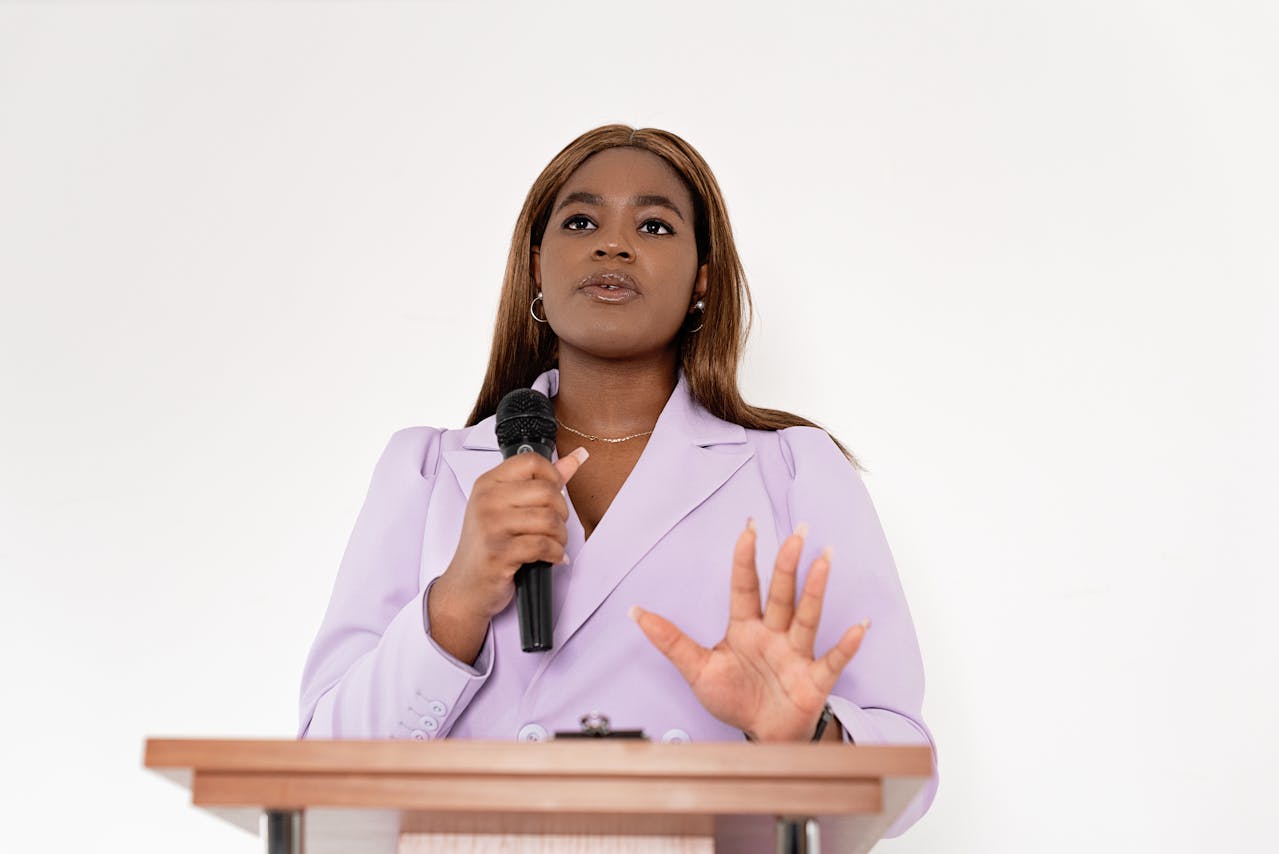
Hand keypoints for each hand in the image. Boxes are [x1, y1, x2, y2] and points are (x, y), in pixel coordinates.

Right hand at [428, 447, 588, 661]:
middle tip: (555, 527)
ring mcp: (490, 526)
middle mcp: (486, 500)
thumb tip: (577, 457)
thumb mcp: (509, 507)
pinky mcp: (498, 552)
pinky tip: (551, 558)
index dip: (553, 476)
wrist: (466, 587)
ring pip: (549, 519)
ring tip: (554, 545)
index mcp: (488, 483)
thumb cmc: (489, 545)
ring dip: (561, 537)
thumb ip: (543, 481)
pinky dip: (555, 554)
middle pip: (547, 491)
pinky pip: (543, 545)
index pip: (532, 461)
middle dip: (562, 513)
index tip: (554, 494)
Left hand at [630, 519, 868, 741]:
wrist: (760, 737)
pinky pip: (832, 659)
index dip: (745, 559)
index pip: (745, 586)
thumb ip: (669, 640)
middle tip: (797, 532)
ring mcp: (796, 654)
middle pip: (780, 594)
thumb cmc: (733, 698)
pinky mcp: (814, 679)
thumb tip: (634, 612)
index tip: (747, 529)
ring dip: (816, 589)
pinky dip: (846, 644)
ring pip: (807, 616)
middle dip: (787, 564)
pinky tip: (859, 626)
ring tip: (825, 559)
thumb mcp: (696, 669)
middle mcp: (773, 634)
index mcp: (745, 627)